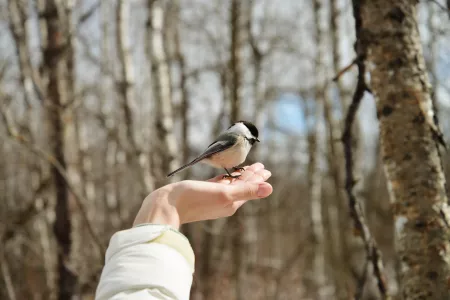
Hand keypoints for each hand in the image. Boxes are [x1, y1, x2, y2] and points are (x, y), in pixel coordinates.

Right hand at [133, 163, 272, 228]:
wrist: (167, 206)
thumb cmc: (194, 199)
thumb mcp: (224, 194)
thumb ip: (247, 191)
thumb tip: (270, 189)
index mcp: (231, 203)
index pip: (249, 188)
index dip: (257, 178)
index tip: (265, 170)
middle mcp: (224, 202)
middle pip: (242, 186)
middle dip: (252, 176)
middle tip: (261, 167)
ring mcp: (213, 198)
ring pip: (231, 185)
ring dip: (241, 176)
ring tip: (248, 168)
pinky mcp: (202, 193)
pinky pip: (218, 185)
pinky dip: (226, 179)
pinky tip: (227, 176)